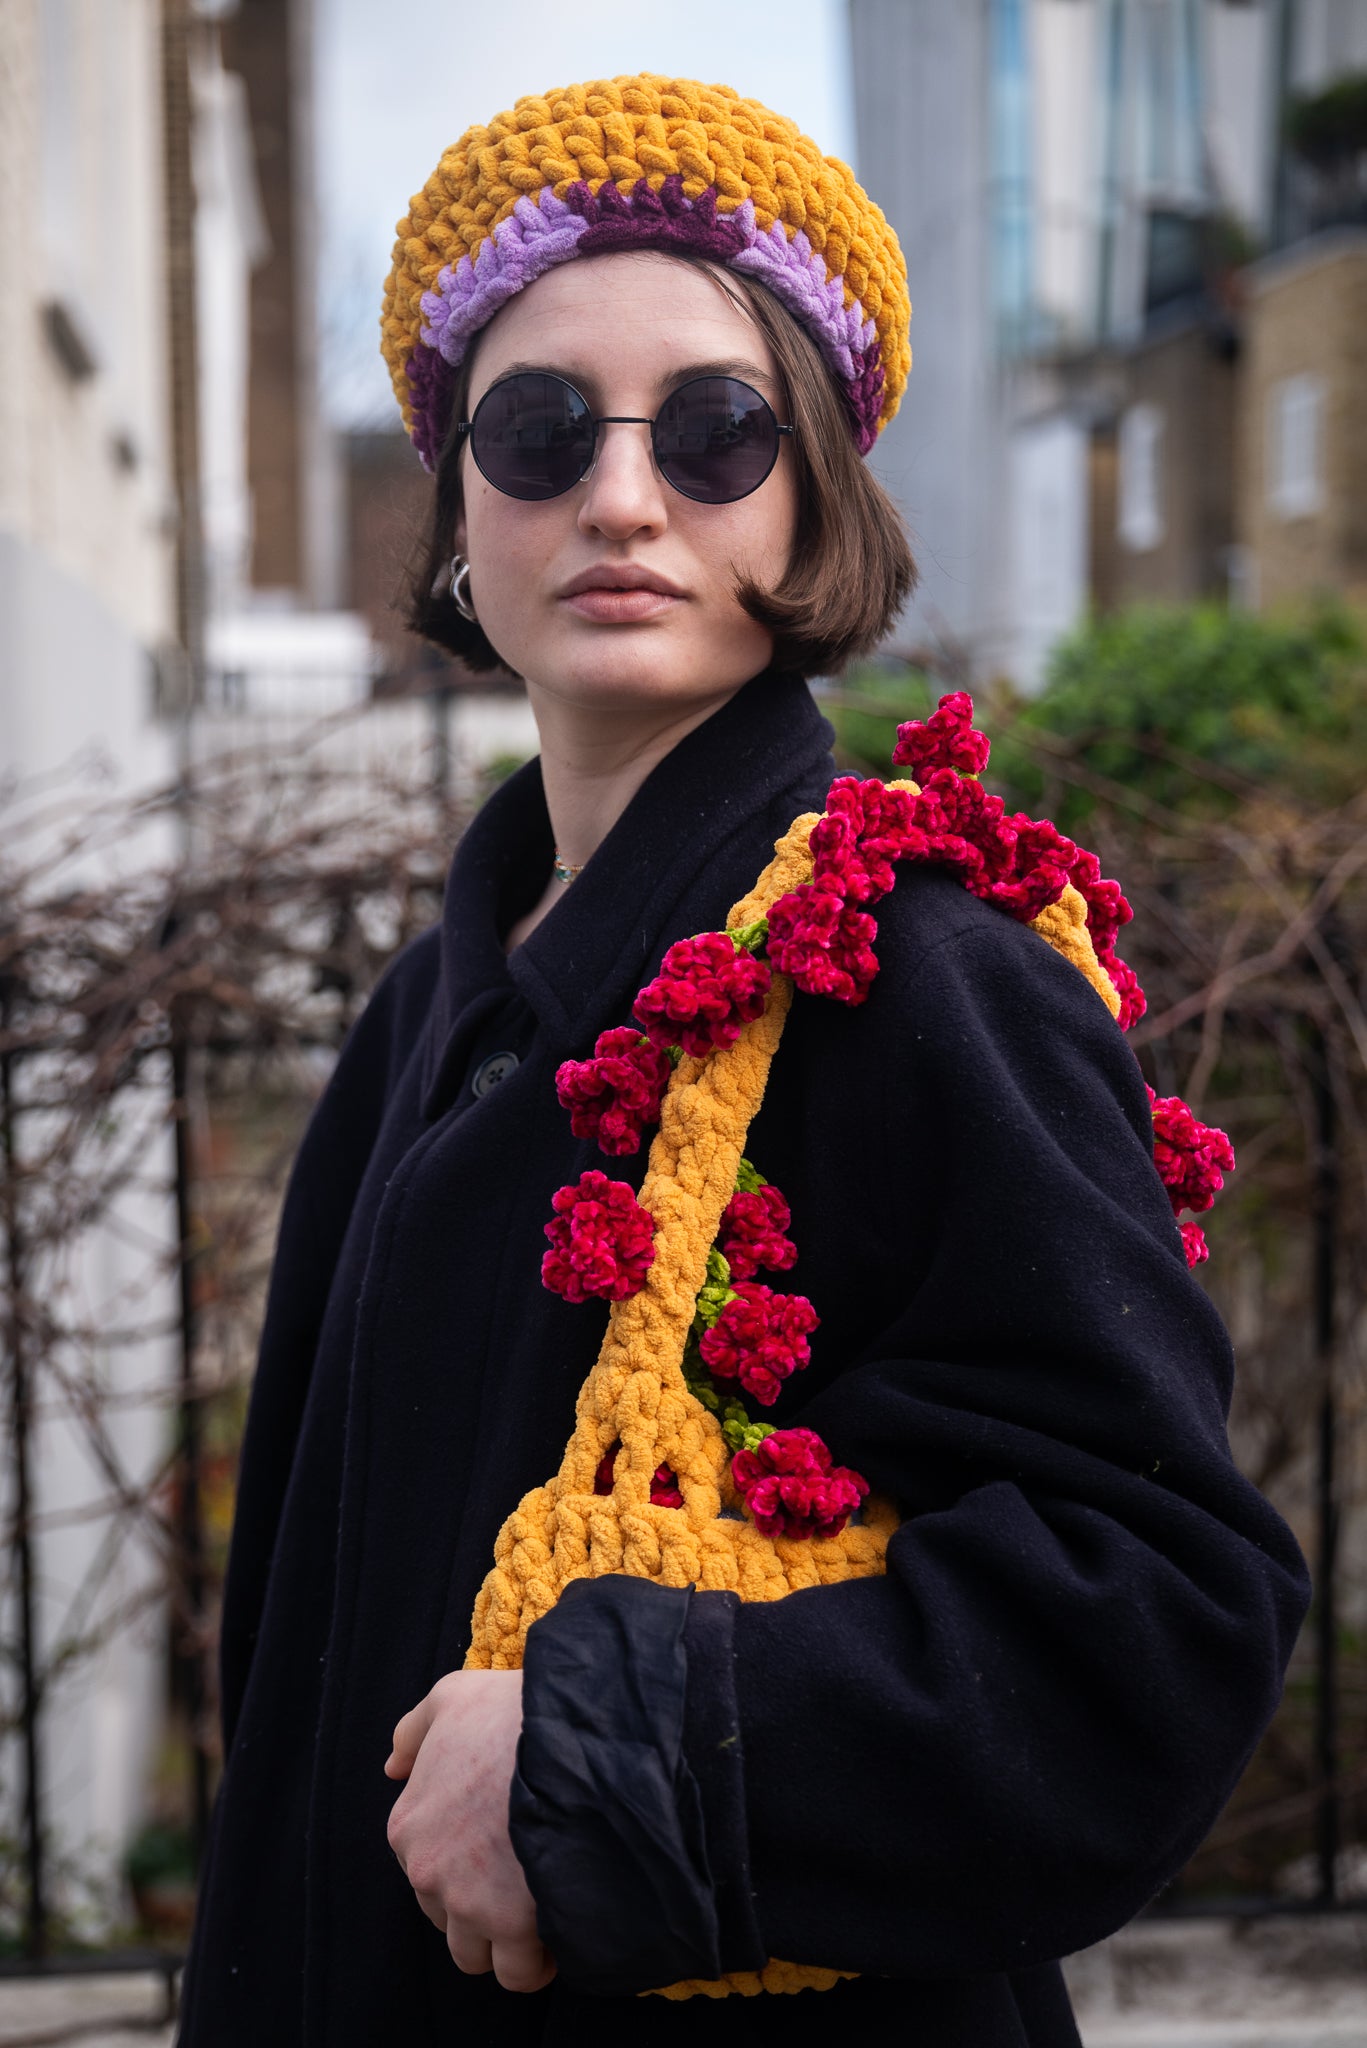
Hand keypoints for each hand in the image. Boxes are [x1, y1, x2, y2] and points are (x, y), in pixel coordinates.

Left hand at [384, 1669, 555, 1992]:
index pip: (424, 1872)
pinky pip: (517, 1973)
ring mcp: (465, 1903)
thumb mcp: (452, 1697)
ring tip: (541, 1910)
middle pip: (446, 1918)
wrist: (569, 1735)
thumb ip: (414, 1731)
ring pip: (476, 1954)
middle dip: (482, 1906)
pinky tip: (557, 1934)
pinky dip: (537, 1963)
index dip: (466, 1864)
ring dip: (505, 1942)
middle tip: (523, 1877)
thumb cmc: (512, 1714)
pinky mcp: (510, 1925)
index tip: (501, 1850)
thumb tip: (393, 1768)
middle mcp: (425, 1871)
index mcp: (408, 1826)